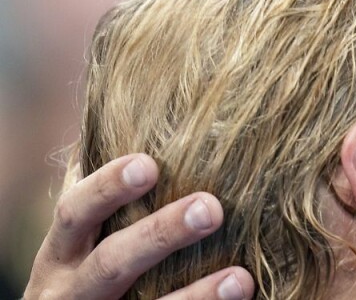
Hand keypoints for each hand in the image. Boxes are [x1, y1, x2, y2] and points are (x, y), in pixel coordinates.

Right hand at [24, 153, 253, 299]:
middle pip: (111, 263)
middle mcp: (69, 292)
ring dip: (195, 296)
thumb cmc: (88, 271)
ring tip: (240, 279)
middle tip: (212, 208)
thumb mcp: (83, 241)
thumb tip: (145, 124)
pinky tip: (241, 296)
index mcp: (61, 254)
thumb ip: (107, 200)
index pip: (74, 213)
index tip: (149, 163)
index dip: (107, 187)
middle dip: (160, 235)